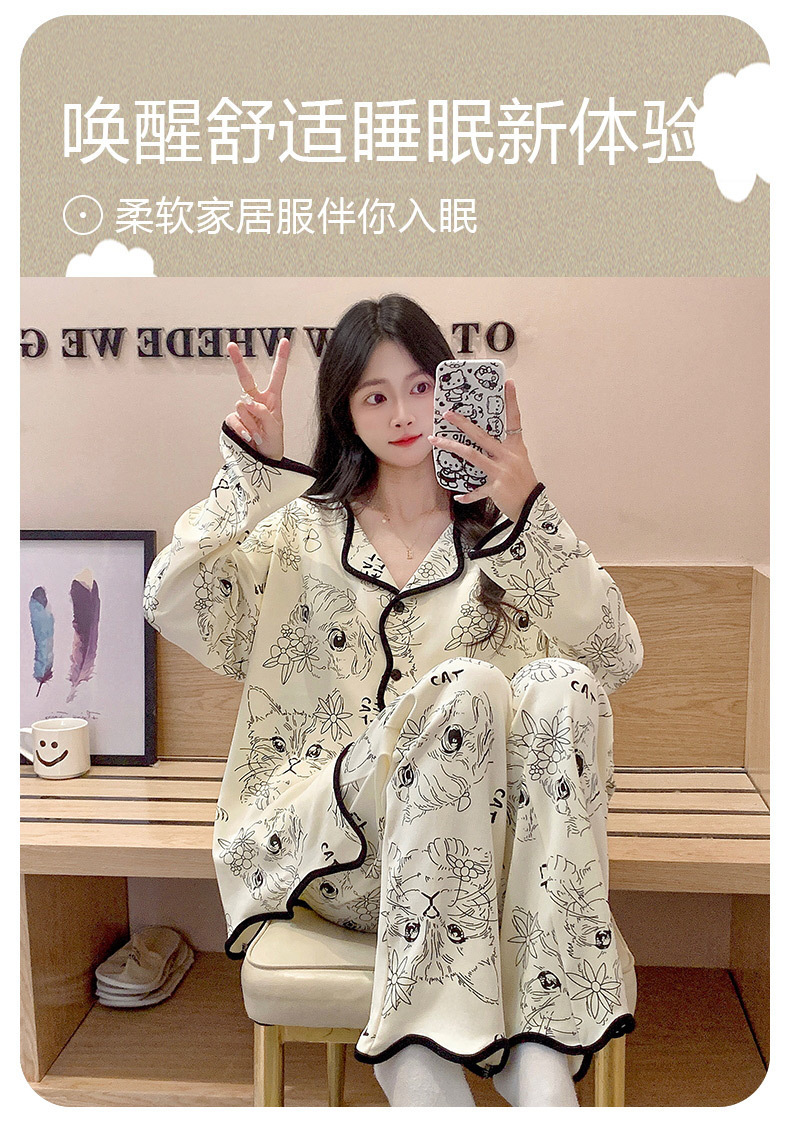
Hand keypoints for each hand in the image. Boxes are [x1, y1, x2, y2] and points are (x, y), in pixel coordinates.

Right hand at [224, 337, 289, 460]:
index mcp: (273, 399)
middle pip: (246, 379)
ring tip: (259, 435)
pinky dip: (242, 429)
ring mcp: (244, 411)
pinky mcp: (234, 421)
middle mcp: (257, 401)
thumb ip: (263, 412)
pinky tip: (248, 438)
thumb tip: (247, 401)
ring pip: (241, 407)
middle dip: (238, 362)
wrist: (263, 461)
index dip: (281, 358)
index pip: (278, 375)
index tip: (285, 340)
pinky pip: (234, 419)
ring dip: (251, 423)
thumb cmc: (274, 443)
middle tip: (230, 345)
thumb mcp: (275, 427)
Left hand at [428, 379, 539, 522]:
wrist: (532, 506)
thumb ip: (504, 451)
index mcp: (516, 447)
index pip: (514, 419)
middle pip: (482, 435)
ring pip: (472, 456)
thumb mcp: (519, 461)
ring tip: (436, 440)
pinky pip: (477, 490)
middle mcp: (508, 456)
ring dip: (451, 447)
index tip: (508, 383)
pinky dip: (468, 494)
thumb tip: (484, 443)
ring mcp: (501, 472)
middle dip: (463, 423)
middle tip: (448, 413)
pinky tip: (459, 495)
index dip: (512, 401)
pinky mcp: (496, 488)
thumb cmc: (524, 482)